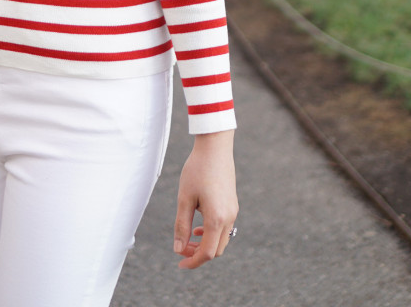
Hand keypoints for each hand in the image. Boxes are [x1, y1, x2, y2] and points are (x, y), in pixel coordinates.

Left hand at [173, 130, 237, 270]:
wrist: (215, 147)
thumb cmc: (197, 170)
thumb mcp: (184, 198)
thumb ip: (182, 225)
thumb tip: (178, 249)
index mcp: (217, 219)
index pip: (207, 253)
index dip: (193, 262)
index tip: (179, 264)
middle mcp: (229, 218)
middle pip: (216, 250)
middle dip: (198, 254)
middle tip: (181, 248)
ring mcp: (233, 211)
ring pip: (221, 240)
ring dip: (205, 244)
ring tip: (188, 238)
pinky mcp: (232, 204)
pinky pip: (224, 228)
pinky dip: (211, 233)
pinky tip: (198, 225)